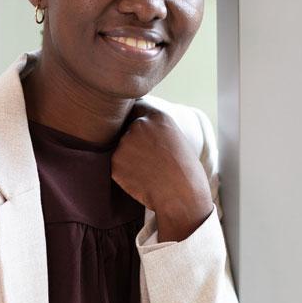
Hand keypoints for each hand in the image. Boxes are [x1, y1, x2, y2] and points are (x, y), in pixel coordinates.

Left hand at [110, 100, 213, 239]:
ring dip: (129, 157)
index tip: (137, 126)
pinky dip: (125, 173)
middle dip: (133, 141)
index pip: (137, 106)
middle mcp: (138, 126)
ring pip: (121, 148)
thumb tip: (137, 123)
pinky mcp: (115, 162)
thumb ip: (155, 128)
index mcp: (157, 116)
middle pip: (126, 129)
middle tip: (150, 158)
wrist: (182, 196)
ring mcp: (124, 144)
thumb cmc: (185, 170)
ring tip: (149, 170)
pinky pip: (117, 165)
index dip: (136, 117)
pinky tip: (142, 179)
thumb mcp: (176, 138)